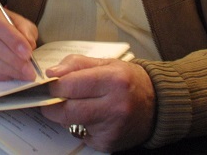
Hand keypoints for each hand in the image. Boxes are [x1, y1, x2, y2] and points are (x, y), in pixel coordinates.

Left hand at [41, 55, 156, 151]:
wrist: (157, 104)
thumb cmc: (129, 81)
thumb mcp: (106, 63)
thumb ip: (76, 64)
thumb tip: (52, 73)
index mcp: (114, 80)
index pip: (70, 85)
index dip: (54, 86)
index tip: (49, 84)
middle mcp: (115, 106)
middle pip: (67, 110)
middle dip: (52, 105)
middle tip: (52, 99)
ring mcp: (113, 128)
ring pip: (71, 124)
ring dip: (67, 116)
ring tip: (79, 105)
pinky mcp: (109, 143)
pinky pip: (82, 135)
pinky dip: (81, 127)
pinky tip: (93, 118)